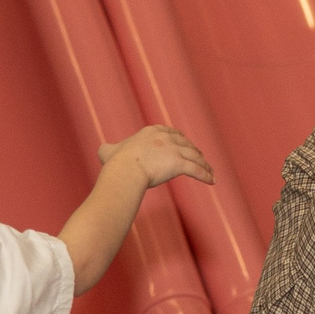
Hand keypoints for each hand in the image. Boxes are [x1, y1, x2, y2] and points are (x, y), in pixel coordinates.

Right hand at [99, 124, 214, 189]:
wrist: (124, 171)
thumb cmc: (116, 164)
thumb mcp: (108, 151)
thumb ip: (108, 148)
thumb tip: (102, 149)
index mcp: (150, 132)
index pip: (170, 132)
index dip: (178, 138)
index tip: (183, 143)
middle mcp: (164, 137)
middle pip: (185, 143)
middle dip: (194, 150)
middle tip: (200, 157)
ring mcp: (173, 149)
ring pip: (194, 156)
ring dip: (204, 164)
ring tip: (210, 171)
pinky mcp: (179, 163)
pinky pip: (196, 170)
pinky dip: (205, 175)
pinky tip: (212, 181)